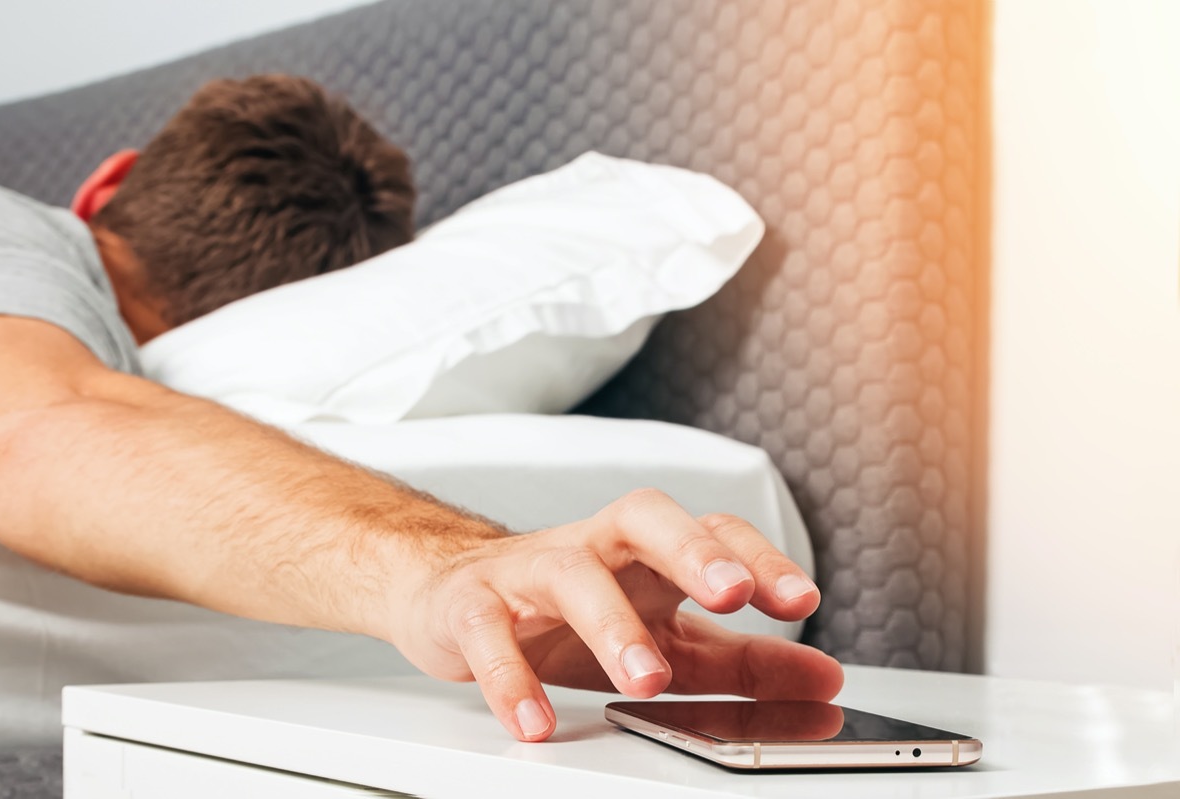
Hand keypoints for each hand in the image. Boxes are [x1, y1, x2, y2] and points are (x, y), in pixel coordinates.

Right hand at [387, 488, 844, 740]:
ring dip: (613, 625)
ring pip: (572, 575)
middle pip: (644, 519)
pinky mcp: (472, 605)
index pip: (710, 529)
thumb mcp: (664, 635)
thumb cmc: (566, 609)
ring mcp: (529, 571)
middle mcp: (593, 548)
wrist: (449, 590)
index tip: (801, 599)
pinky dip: (510, 675)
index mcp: (646, 553)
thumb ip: (743, 660)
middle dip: (692, 551)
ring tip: (648, 680)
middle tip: (732, 595)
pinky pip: (488, 632)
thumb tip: (823, 678)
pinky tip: (536, 719)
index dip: (756, 557)